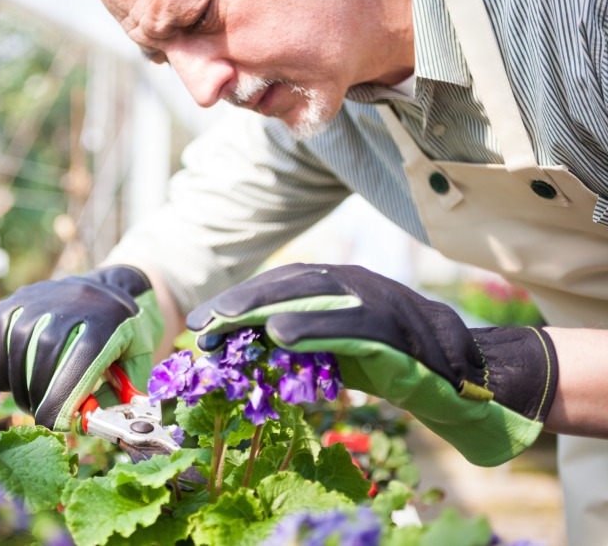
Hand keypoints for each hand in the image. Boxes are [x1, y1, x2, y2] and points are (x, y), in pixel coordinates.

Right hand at [0, 265, 162, 429]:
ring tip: (26, 401)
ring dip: (17, 379)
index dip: (64, 394)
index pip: (83, 357)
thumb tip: (87, 424)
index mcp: (110, 320)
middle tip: (40, 415)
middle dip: (39, 391)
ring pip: (20, 339)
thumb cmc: (127, 336)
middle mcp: (76, 301)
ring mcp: (47, 294)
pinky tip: (8, 381)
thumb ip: (120, 395)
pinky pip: (2, 326)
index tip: (53, 423)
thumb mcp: (138, 361)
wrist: (113, 290)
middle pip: (47, 349)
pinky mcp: (24, 295)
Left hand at [187, 263, 557, 465]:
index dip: (241, 299)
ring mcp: (380, 302)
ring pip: (318, 293)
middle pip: (293, 281)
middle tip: (201, 322)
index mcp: (340, 288)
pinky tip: (280, 333)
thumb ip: (300, 345)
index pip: (283, 285)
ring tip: (226, 320)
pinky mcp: (399, 330)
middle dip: (244, 298)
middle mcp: (357, 285)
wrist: (461, 381)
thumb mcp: (337, 352)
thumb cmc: (391, 364)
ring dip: (268, 303)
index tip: (200, 323)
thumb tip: (247, 352)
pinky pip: (353, 323)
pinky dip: (316, 325)